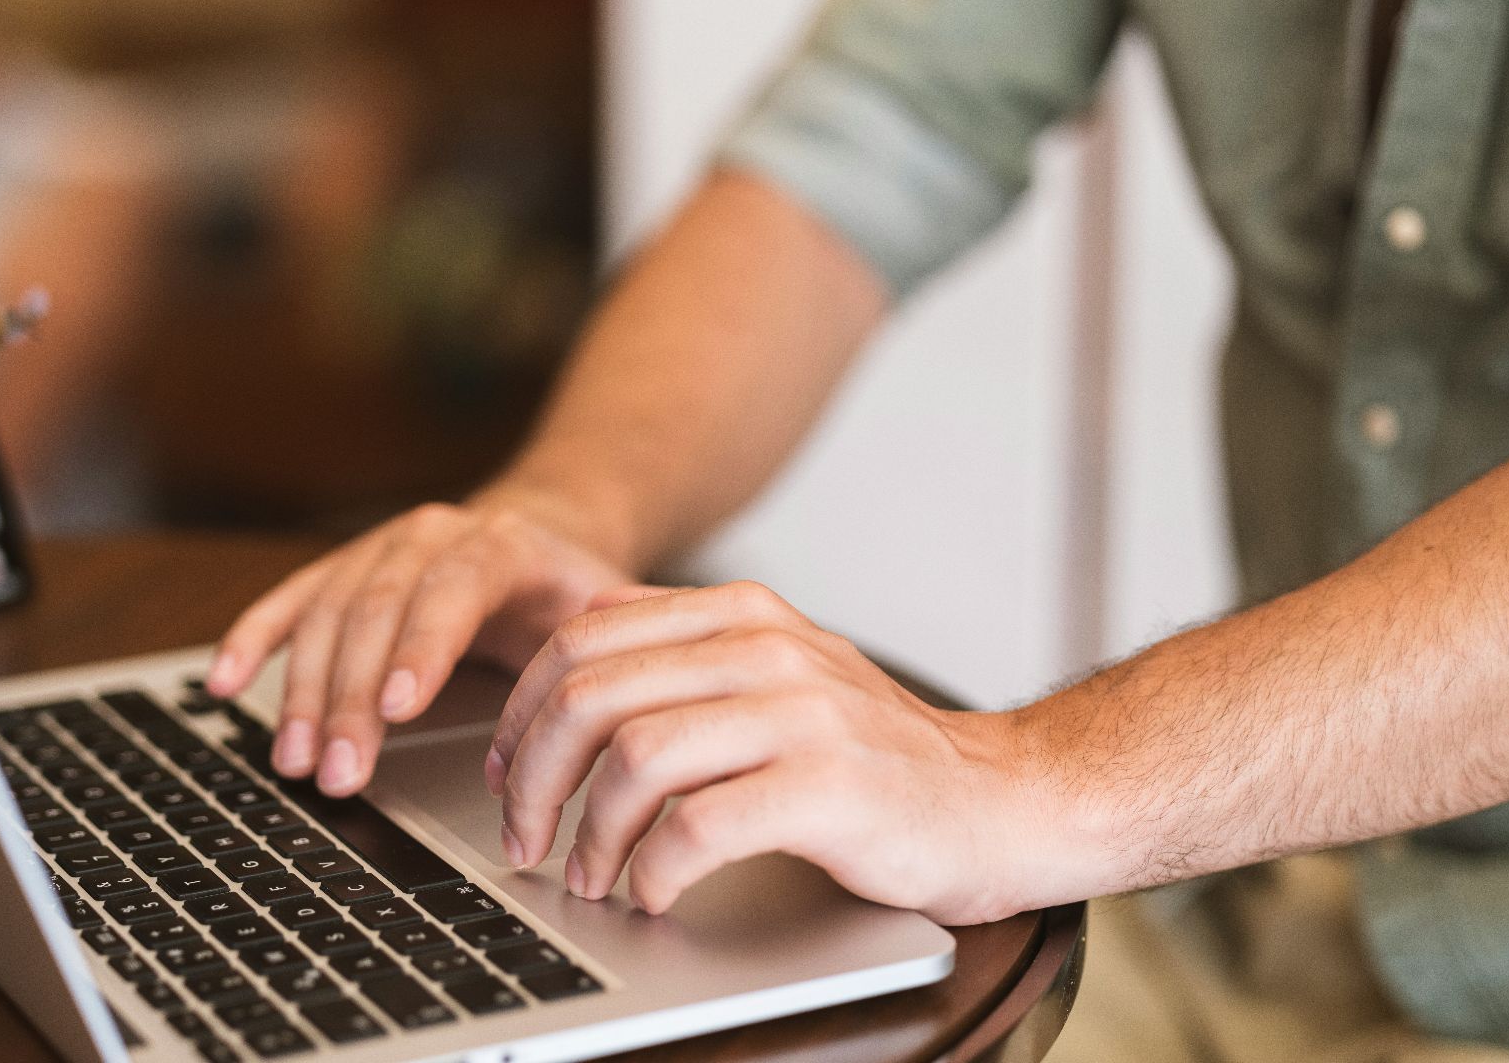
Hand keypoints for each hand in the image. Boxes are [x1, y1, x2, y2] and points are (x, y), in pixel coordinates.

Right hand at [208, 492, 634, 797]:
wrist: (542, 529)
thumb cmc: (572, 590)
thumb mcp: (605, 608)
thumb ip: (605, 646)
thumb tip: (611, 693)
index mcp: (499, 544)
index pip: (453, 591)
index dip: (422, 648)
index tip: (399, 709)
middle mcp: (428, 537)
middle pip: (377, 613)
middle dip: (352, 699)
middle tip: (339, 774)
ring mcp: (378, 550)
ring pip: (328, 615)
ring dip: (304, 693)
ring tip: (295, 763)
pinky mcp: (341, 571)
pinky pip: (289, 602)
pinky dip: (252, 640)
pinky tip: (222, 683)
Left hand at [488, 581, 1056, 923]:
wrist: (1003, 799)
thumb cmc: (876, 755)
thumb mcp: (779, 672)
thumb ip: (690, 653)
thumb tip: (577, 651)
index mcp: (740, 614)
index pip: (583, 636)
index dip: (522, 711)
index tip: (505, 772)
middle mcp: (765, 648)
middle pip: (591, 697)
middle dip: (534, 778)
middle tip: (524, 837)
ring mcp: (800, 714)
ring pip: (634, 757)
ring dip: (590, 833)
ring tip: (589, 877)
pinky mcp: (828, 788)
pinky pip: (699, 826)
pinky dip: (655, 870)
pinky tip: (654, 894)